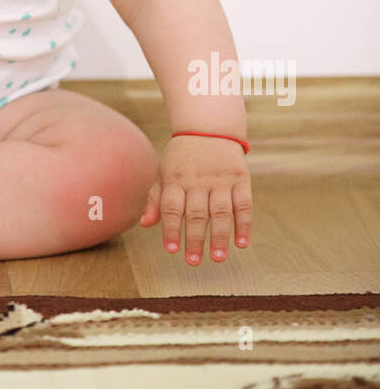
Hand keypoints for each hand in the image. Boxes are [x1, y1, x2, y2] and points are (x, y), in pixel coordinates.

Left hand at [139, 134, 251, 264]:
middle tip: (193, 261)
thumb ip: (155, 198)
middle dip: (195, 239)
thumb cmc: (182, 156)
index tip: (172, 250)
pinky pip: (244, 204)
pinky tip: (242, 243)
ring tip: (218, 258)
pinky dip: (244, 224)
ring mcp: (221, 179)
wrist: (209, 127)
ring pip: (221, 211)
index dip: (172, 229)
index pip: (172, 207)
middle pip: (196, 213)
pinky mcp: (240, 178)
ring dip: (220, 236)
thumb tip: (145, 224)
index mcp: (176, 179)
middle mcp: (198, 180)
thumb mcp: (163, 171)